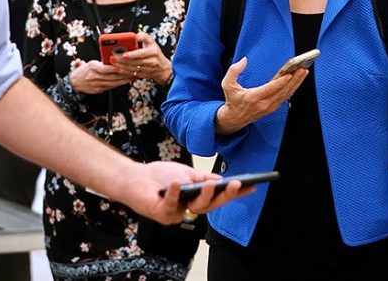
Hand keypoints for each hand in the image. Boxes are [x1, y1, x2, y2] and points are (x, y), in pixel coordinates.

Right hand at [68, 59, 132, 93]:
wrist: (75, 83)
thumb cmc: (84, 71)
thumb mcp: (91, 63)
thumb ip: (102, 62)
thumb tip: (115, 59)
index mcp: (93, 67)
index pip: (105, 68)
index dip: (114, 68)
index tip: (123, 67)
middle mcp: (95, 76)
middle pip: (112, 76)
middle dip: (124, 74)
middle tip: (134, 71)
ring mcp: (98, 84)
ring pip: (114, 82)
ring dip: (124, 80)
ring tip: (133, 77)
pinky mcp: (99, 90)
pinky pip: (111, 87)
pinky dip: (119, 84)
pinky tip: (126, 81)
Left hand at [111, 32, 171, 83]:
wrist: (163, 68)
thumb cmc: (155, 53)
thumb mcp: (152, 42)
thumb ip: (144, 36)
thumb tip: (136, 36)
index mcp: (153, 52)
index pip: (141, 54)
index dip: (132, 55)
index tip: (123, 54)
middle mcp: (151, 62)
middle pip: (134, 62)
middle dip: (122, 60)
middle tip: (113, 57)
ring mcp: (147, 70)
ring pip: (132, 68)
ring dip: (121, 66)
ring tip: (113, 62)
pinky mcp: (143, 75)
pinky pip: (132, 74)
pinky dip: (123, 71)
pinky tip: (117, 69)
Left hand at [116, 161, 255, 224]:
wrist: (136, 178)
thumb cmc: (161, 176)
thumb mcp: (187, 173)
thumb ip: (203, 178)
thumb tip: (222, 179)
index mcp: (197, 198)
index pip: (220, 197)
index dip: (235, 193)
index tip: (251, 186)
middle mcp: (189, 208)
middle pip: (211, 205)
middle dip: (225, 196)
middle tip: (236, 185)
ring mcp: (177, 213)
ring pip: (196, 208)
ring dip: (204, 196)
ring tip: (210, 183)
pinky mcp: (163, 214)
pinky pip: (171, 204)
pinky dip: (174, 193)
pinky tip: (177, 183)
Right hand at [214, 57, 307, 134]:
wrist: (234, 118)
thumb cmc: (232, 100)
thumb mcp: (227, 85)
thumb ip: (234, 71)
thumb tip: (244, 60)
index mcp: (253, 97)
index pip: (270, 89)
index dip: (280, 82)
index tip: (289, 74)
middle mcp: (263, 104)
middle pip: (283, 91)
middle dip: (294, 80)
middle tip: (302, 69)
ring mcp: (269, 107)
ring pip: (286, 95)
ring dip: (296, 83)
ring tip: (303, 72)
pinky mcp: (272, 108)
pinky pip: (285, 98)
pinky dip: (293, 89)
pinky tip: (298, 81)